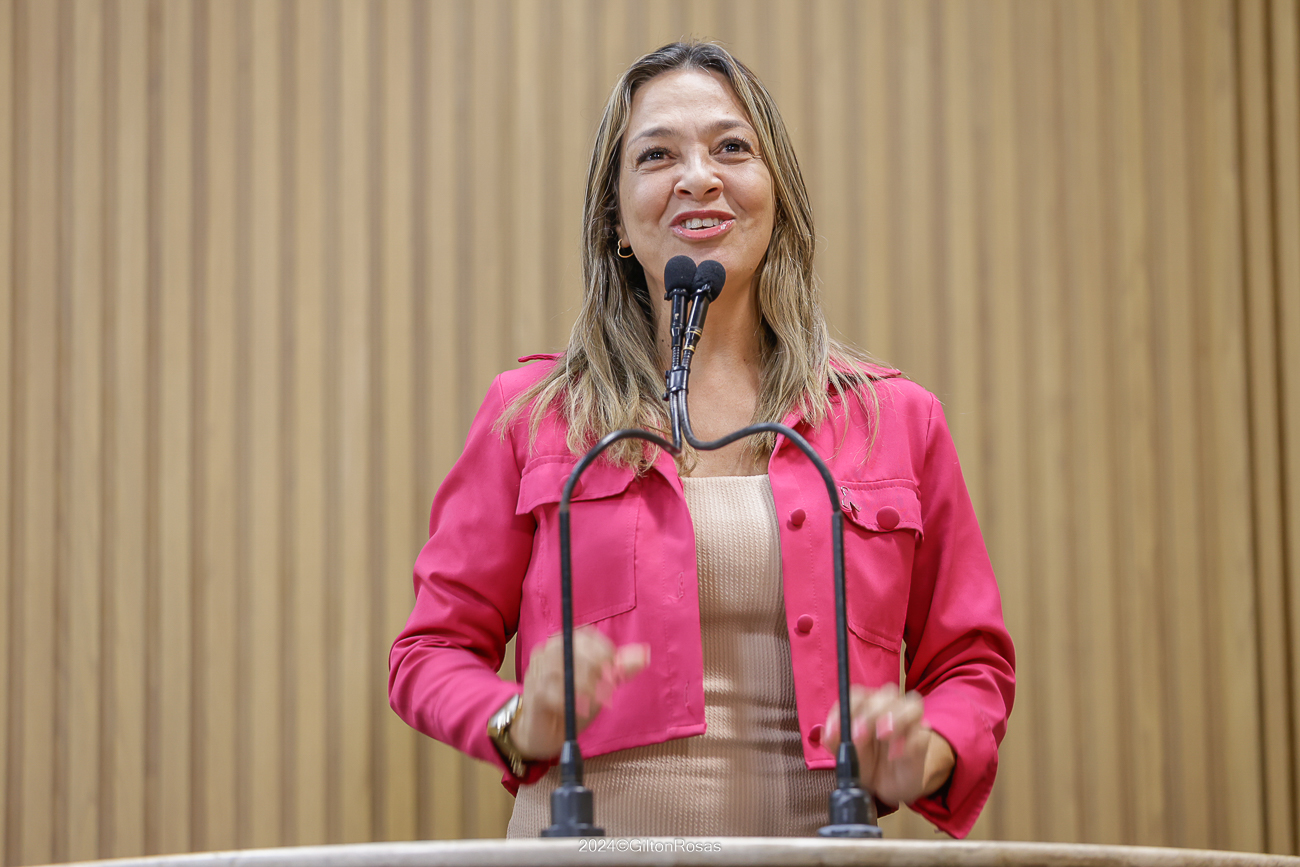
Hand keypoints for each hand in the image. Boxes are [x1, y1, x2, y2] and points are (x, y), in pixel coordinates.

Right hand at [511, 626, 649, 760]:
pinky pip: (553, 692)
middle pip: (574, 648)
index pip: (586, 635)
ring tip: (596, 702)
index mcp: (565, 644)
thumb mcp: (600, 685)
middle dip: (596, 668)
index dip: (604, 651)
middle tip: (609, 689)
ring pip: (564, 669)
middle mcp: (547, 651)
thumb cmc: (572, 703)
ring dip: (586, 687)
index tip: (615, 671)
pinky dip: (571, 702)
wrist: (543, 733)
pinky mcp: (532, 692)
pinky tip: (580, 710)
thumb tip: (645, 654)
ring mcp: (537, 671)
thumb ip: (619, 669)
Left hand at [822, 683, 954, 805]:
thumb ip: (835, 741)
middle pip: (886, 694)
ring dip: (895, 718)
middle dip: (871, 713)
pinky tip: (895, 755)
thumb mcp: (845, 755)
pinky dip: (909, 742)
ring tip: (883, 736)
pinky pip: (922, 732)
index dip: (848, 707)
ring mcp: (910, 722)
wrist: (888, 787)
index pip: (859, 694)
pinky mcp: (922, 740)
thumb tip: (830, 731)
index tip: (840, 726)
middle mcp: (890, 708)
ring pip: (911, 704)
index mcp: (867, 707)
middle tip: (859, 735)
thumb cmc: (866, 764)